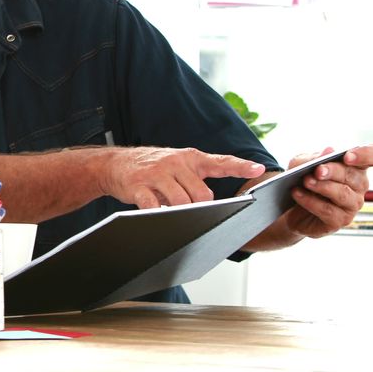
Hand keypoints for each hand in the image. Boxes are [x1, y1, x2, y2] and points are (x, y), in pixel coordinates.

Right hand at [102, 147, 266, 208]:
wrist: (113, 163)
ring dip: (180, 213)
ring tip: (172, 211)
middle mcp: (175, 162)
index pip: (220, 161)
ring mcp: (156, 173)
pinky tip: (156, 213)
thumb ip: (196, 179)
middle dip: (200, 208)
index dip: (240, 166)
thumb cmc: (151, 168)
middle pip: (202, 194)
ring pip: (181, 202)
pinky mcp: (138, 185)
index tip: (258, 169)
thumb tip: (212, 204)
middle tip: (191, 210)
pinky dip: (158, 214)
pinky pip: (154, 205)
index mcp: (189, 157)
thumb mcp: (177, 165)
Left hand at [282, 145, 372, 237]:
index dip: (366, 155)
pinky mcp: (341, 220)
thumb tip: (329, 150)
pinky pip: (328, 210)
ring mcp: (352, 204)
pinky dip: (311, 201)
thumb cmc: (301, 180)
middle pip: (352, 176)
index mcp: (355, 167)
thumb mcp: (300, 165)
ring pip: (342, 194)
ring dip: (322, 187)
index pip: (372, 158)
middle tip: (317, 170)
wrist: (289, 206)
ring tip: (305, 181)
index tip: (348, 156)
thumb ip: (312, 158)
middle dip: (333, 172)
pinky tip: (297, 194)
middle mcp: (359, 186)